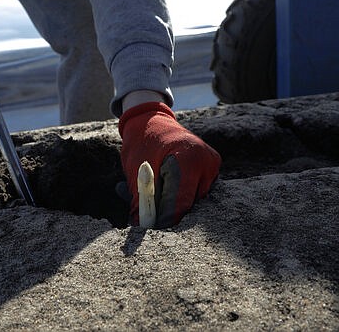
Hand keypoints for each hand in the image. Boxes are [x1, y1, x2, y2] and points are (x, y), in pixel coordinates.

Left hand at [119, 102, 220, 227]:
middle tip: (143, 213)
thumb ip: (141, 200)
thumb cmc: (141, 144)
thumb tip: (142, 226)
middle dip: (166, 213)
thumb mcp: (135, 172)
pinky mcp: (213, 170)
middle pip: (188, 205)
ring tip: (151, 191)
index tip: (148, 227)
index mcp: (188, 159)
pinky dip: (179, 195)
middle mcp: (207, 163)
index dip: (163, 220)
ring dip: (171, 204)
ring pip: (192, 201)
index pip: (180, 204)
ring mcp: (213, 166)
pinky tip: (164, 185)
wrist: (151, 121)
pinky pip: (195, 193)